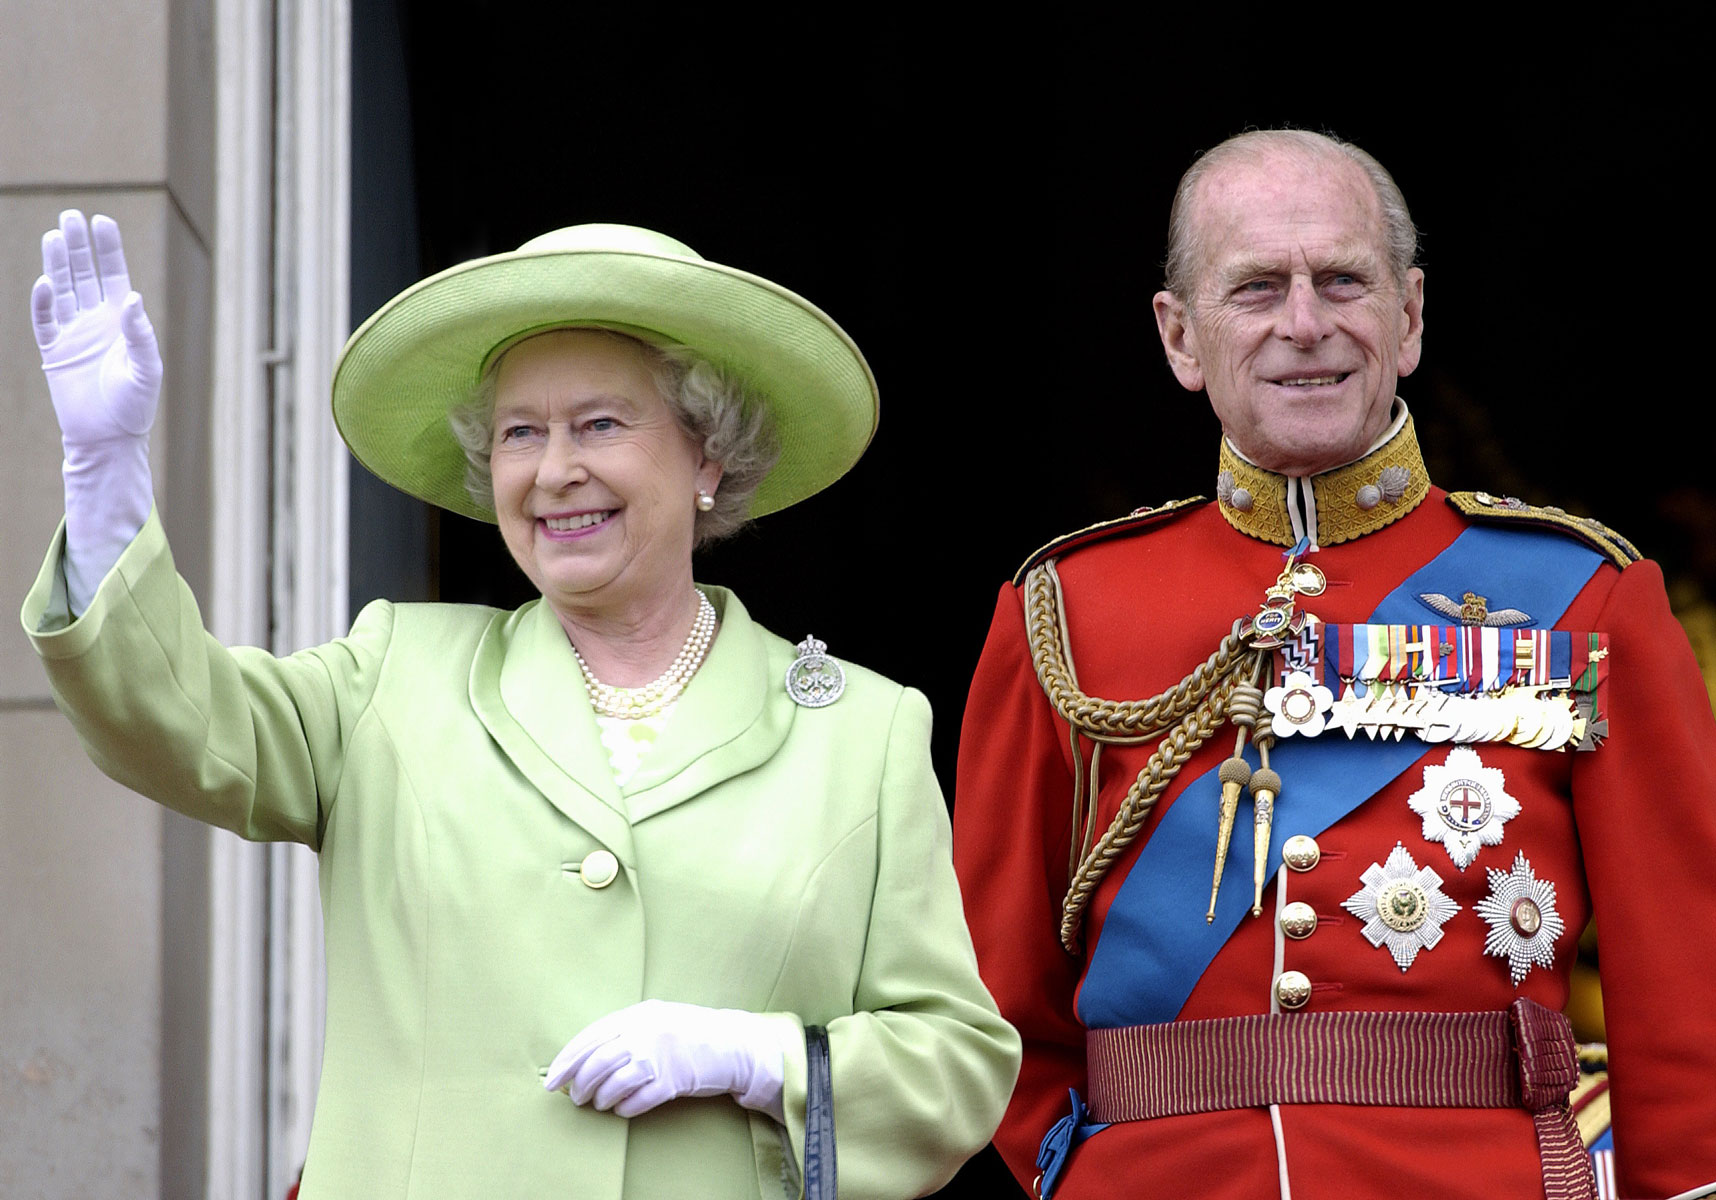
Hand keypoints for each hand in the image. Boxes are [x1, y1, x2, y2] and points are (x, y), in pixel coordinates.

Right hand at [32, 210, 161, 448]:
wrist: (109, 438)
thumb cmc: (135, 406)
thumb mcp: (147, 369)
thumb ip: (140, 334)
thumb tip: (131, 297)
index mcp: (123, 322)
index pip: (114, 276)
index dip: (108, 249)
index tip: (101, 220)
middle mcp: (96, 322)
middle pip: (84, 275)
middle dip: (78, 246)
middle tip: (70, 215)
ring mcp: (73, 334)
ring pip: (61, 290)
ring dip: (57, 264)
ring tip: (54, 234)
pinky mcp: (53, 352)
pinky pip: (44, 320)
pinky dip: (43, 302)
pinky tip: (44, 281)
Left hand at [545, 999, 785, 1119]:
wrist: (733, 1044)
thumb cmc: (690, 1032)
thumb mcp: (657, 1018)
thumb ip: (625, 1030)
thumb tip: (583, 1059)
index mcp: (638, 1014)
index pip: (591, 1037)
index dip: (567, 1061)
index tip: (552, 1080)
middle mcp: (646, 1032)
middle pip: (598, 1062)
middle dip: (580, 1084)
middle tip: (575, 1098)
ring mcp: (661, 1056)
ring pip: (614, 1083)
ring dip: (600, 1098)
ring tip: (598, 1104)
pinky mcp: (674, 1081)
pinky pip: (638, 1100)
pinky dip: (624, 1108)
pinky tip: (622, 1109)